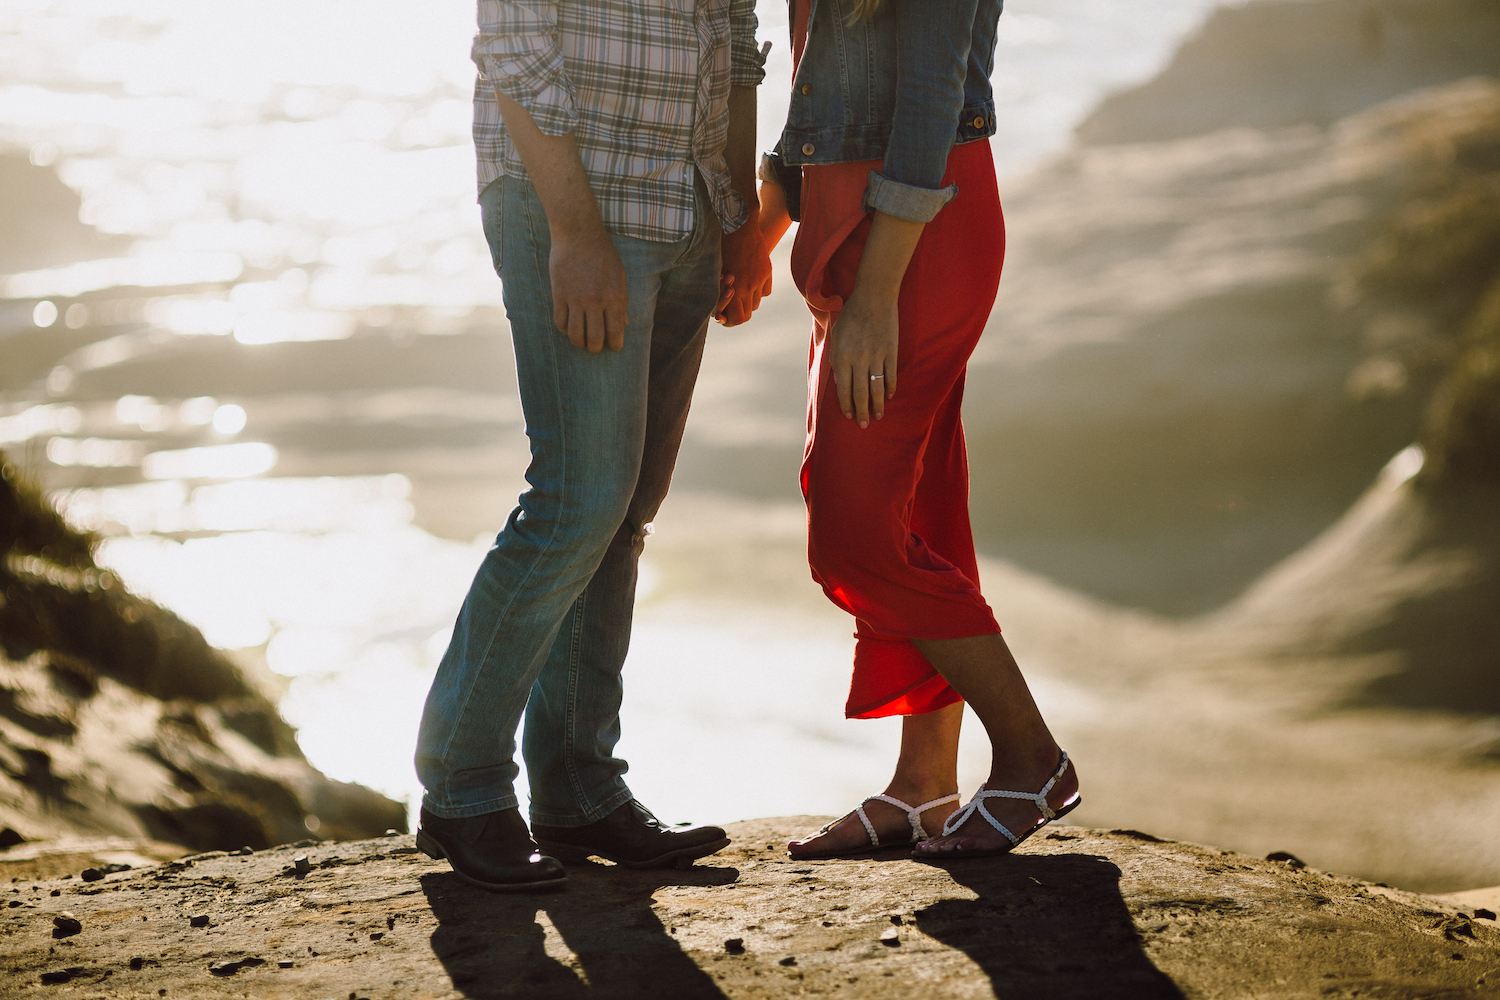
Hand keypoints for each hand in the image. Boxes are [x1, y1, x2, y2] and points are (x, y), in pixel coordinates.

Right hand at [549, 227, 628, 352]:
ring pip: (575, 334)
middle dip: (596, 348)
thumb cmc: (603, 254)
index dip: (616, 344)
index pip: (616, 331)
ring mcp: (576, 299)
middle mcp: (596, 300)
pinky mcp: (559, 294)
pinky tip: (569, 327)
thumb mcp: (619, 276)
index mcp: (615, 296)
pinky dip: (565, 330)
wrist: (579, 233)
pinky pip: (560, 322)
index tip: (614, 347)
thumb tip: (623, 324)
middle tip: (595, 348)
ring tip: (582, 341)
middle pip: (595, 338)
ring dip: (579, 343)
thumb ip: (622, 301)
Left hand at [715, 216, 772, 326]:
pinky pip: (766, 291)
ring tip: (739, 292)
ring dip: (748, 301)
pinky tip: (750, 283)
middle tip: (730, 306)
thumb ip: (718, 291)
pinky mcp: (767, 270)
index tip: (724, 315)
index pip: (739, 319)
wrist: (737, 224)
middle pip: (748, 313)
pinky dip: (759, 290)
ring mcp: (760, 278)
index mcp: (734, 289)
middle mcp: (749, 286)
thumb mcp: (715, 270)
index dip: (731, 320)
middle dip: (739, 312)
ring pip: (757, 302)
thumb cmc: (719, 246)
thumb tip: (719, 310)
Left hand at [827, 285, 898, 427]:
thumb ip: (835, 360)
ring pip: (877, 387)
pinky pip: (890, 374)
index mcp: (842, 356)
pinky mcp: (890, 351)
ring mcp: (876, 355)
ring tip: (878, 416)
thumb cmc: (850, 316)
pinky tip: (890, 396)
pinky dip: (890, 387)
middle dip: (862, 411)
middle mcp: (858, 359)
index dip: (846, 405)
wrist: (873, 297)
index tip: (849, 416)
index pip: (843, 388)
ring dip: (878, 404)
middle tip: (864, 425)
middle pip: (860, 393)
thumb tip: (839, 383)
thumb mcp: (836, 336)